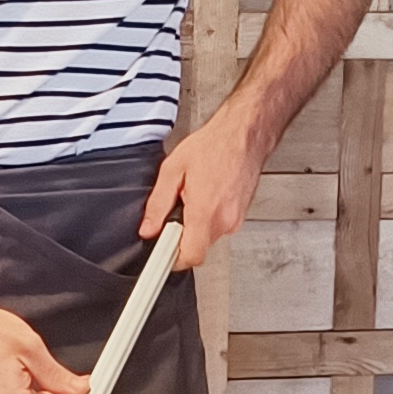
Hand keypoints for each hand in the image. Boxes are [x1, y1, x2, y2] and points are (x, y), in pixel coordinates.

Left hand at [142, 101, 266, 268]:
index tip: (161, 255)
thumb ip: (158, 204)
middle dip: (182, 234)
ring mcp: (236, 219)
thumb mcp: (173, 169)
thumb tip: (148, 227)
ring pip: (208, 236)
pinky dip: (209, 216)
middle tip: (178, 207)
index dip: (173, 259)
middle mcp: (224, 220)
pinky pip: (219, 225)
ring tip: (195, 194)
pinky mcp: (241, 215)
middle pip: (197, 247)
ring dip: (196, 223)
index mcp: (205, 211)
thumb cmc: (215, 145)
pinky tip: (208, 192)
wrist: (244, 134)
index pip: (190, 257)